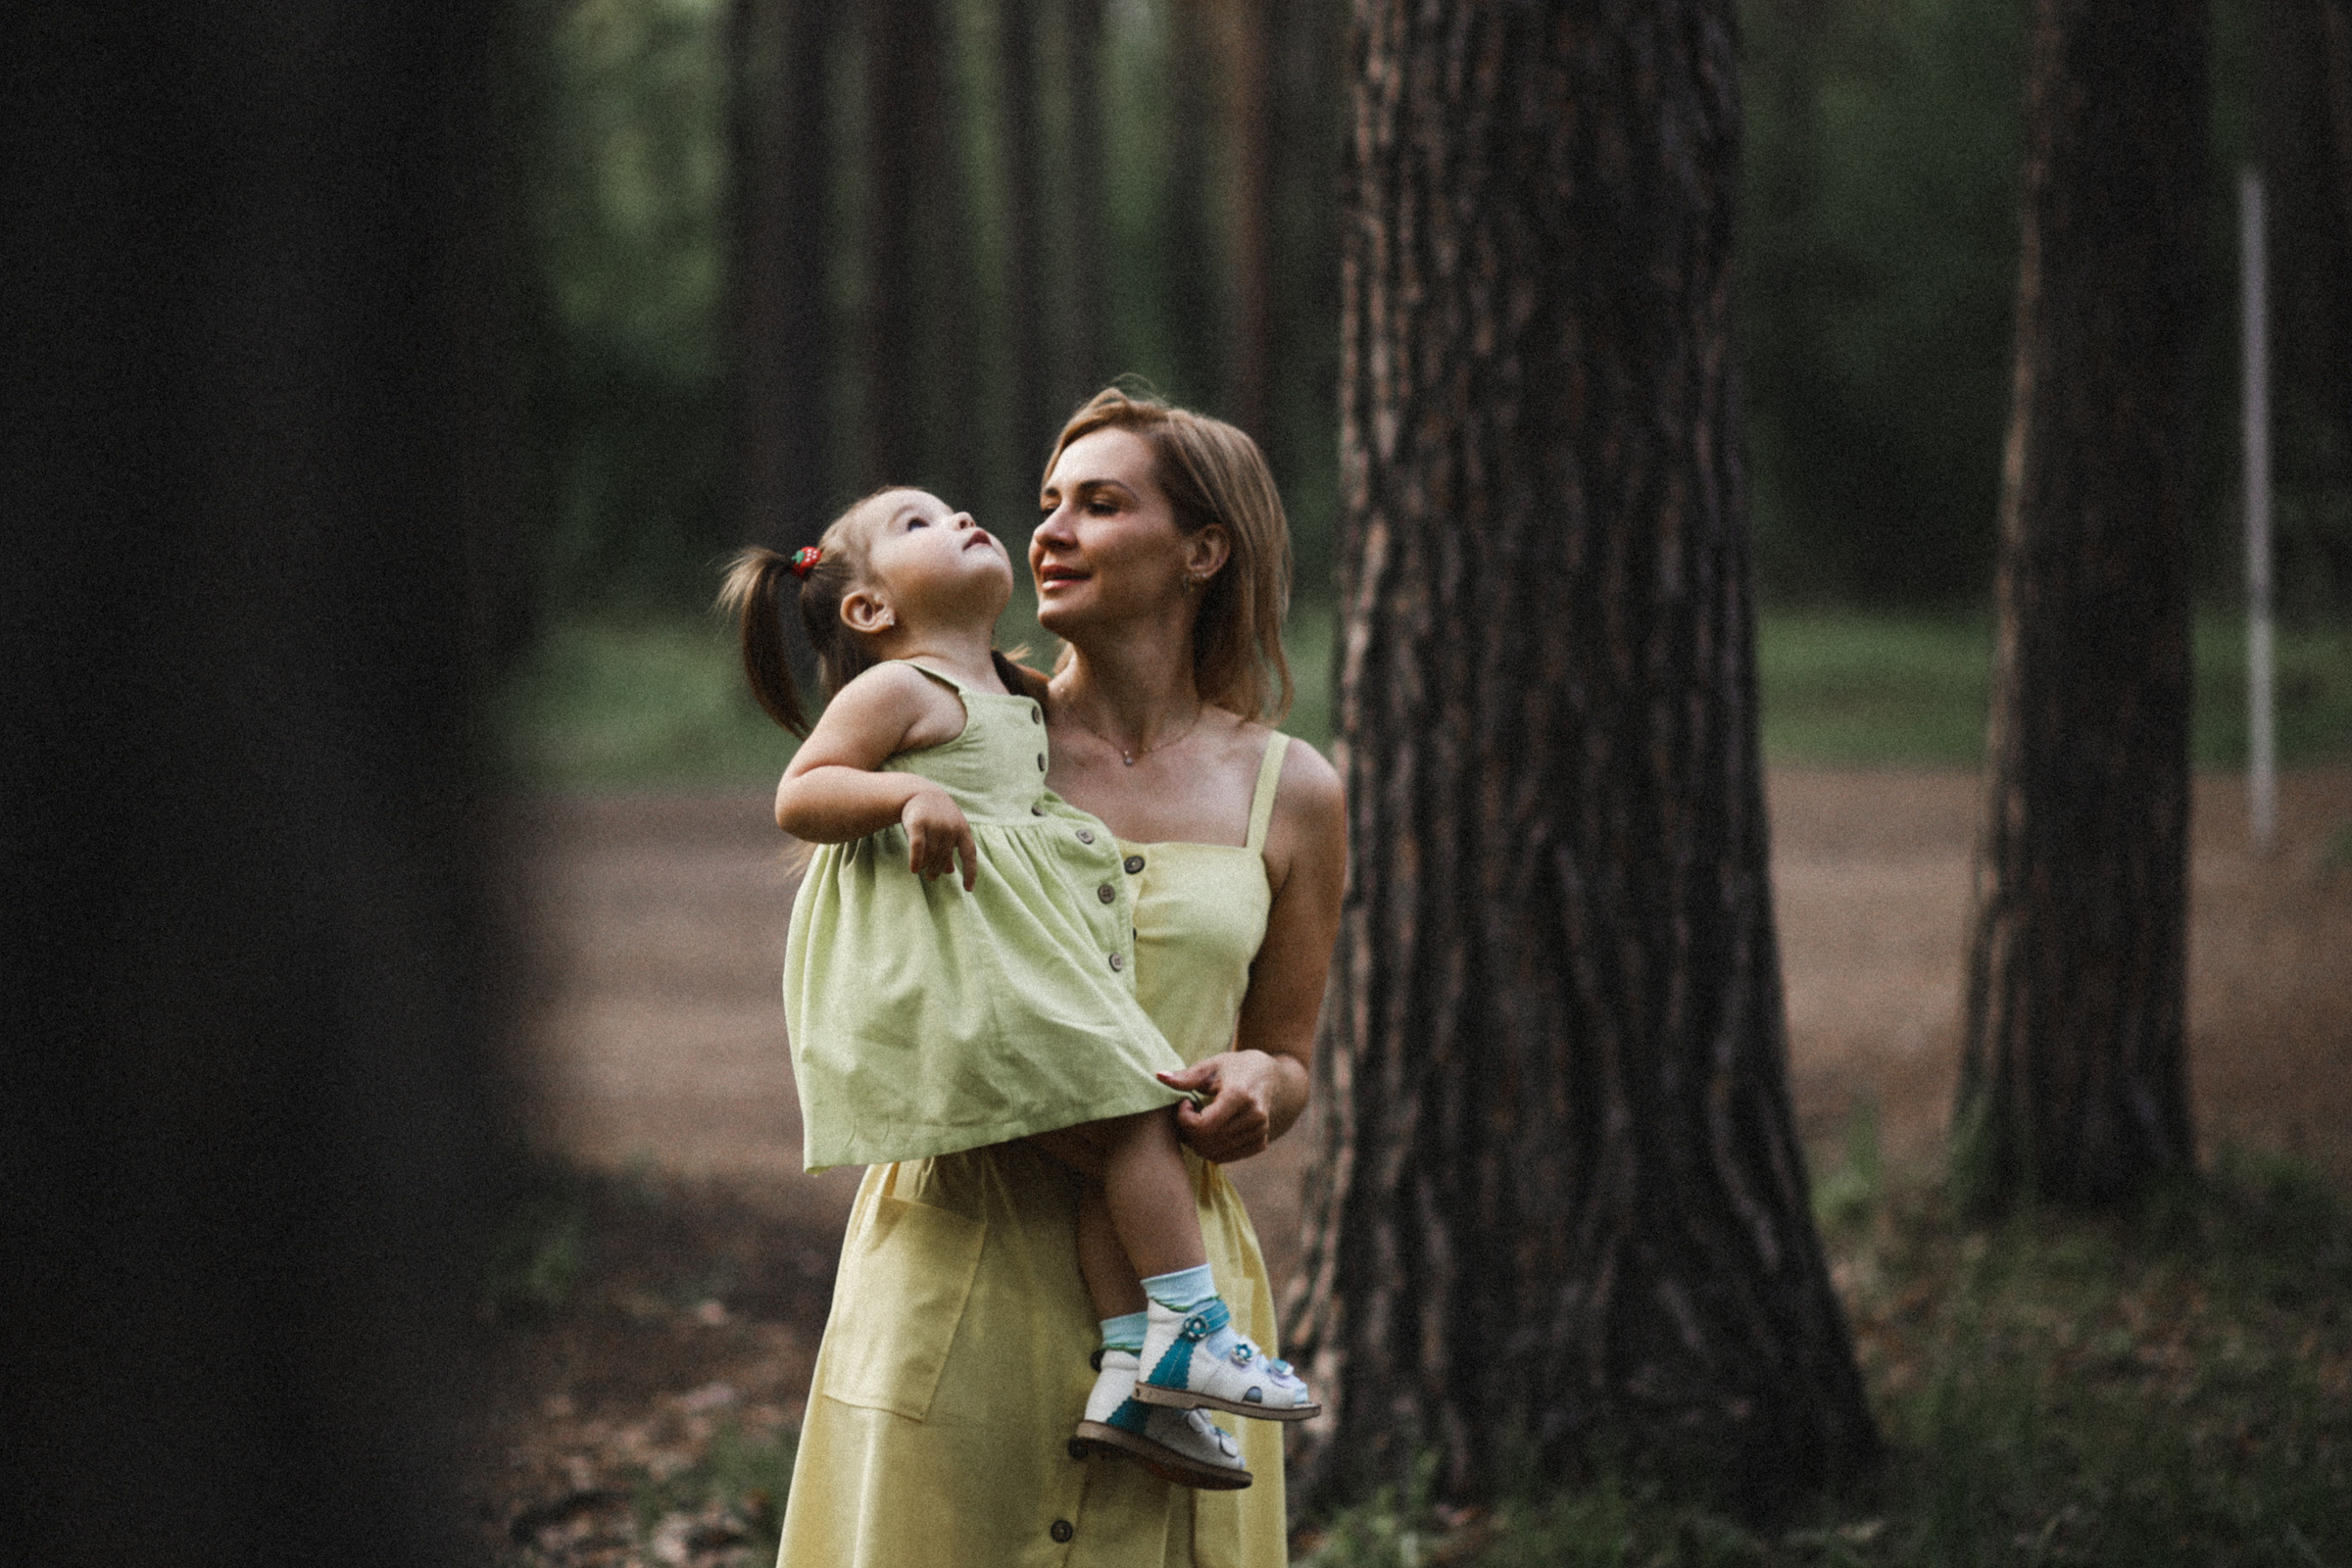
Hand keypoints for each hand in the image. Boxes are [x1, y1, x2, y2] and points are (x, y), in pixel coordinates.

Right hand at [901, 785, 977, 889]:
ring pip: (931, 855)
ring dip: (926, 866)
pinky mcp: (918, 824)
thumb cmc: (937, 814)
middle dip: (937, 870)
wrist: (919, 791)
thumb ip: (950, 849)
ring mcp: (935, 825)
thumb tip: (950, 872)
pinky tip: (914, 869)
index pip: (969, 855)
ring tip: (921, 871)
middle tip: (930, 877)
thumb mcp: (948, 829)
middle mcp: (951, 828)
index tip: (968, 889)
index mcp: (963, 830)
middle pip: (944, 858)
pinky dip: (916, 861)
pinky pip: (918, 848)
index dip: (970, 873)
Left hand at [1160, 1052, 1280, 1163]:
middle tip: (1185, 1114)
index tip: (1184, 1103)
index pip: (1203, 1125)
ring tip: (1197, 1120)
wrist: (1267, 1076)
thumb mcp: (1210, 1066)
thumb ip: (1186, 1076)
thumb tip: (1158, 1076)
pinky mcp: (1260, 1143)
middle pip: (1207, 1141)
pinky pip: (1226, 1157)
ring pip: (1215, 1153)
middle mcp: (1254, 1117)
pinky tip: (1209, 1130)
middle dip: (1187, 1131)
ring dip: (1197, 1142)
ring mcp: (1259, 1132)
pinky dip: (1211, 1149)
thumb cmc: (1233, 1068)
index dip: (1184, 1118)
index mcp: (1240, 1095)